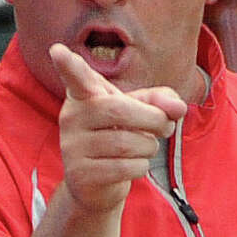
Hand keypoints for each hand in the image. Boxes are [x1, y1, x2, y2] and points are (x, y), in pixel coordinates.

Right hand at [49, 44, 185, 216]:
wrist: (97, 186)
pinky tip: (135, 165)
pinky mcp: (79, 174)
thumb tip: (178, 108)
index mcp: (84, 96)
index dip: (68, 65)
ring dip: (149, 147)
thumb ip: (160, 100)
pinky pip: (124, 167)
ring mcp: (72, 147)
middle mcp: (71, 118)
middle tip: (166, 126)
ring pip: (126, 143)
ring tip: (146, 148)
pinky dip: (141, 167)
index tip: (57, 50)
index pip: (76, 78)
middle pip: (119, 110)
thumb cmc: (119, 137)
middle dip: (154, 119)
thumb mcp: (139, 111)